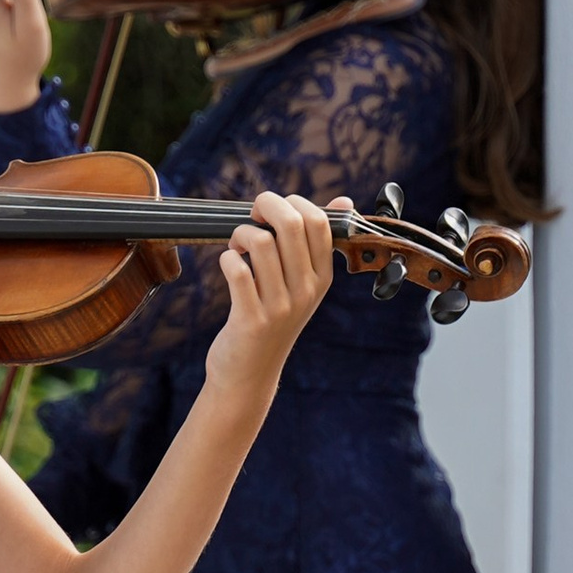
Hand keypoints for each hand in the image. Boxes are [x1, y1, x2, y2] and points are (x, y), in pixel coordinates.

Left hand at [202, 192, 344, 393]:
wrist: (250, 372)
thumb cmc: (272, 318)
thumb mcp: (302, 284)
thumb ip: (317, 242)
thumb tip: (345, 200)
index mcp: (322, 277)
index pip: (320, 222)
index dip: (293, 203)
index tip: (273, 212)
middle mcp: (306, 291)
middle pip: (292, 224)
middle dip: (266, 205)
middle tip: (252, 217)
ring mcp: (280, 307)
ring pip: (261, 242)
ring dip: (241, 234)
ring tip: (237, 246)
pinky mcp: (252, 319)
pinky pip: (237, 269)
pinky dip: (227, 258)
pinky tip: (229, 264)